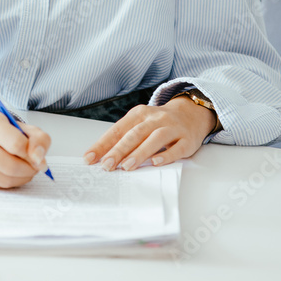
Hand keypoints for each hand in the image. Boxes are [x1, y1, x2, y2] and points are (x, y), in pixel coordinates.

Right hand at [0, 109, 51, 188]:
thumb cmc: (1, 128)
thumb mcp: (22, 126)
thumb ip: (38, 140)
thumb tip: (40, 162)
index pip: (16, 144)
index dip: (32, 154)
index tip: (39, 157)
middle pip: (11, 166)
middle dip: (29, 169)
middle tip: (35, 166)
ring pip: (5, 180)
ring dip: (22, 178)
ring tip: (25, 168)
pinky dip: (11, 182)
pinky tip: (11, 172)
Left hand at [82, 95, 217, 171]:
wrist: (191, 114)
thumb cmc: (159, 123)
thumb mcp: (140, 123)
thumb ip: (124, 137)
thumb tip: (102, 156)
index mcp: (139, 114)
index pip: (118, 129)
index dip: (103, 144)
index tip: (89, 157)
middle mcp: (155, 118)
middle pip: (134, 134)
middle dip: (118, 150)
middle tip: (106, 165)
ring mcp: (172, 128)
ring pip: (154, 139)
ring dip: (139, 153)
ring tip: (127, 166)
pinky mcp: (187, 140)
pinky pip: (176, 148)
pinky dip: (166, 155)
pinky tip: (155, 163)